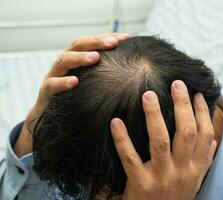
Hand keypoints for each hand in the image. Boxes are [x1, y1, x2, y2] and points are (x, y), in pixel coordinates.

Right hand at [14, 33, 129, 156]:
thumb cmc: (78, 100)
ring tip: (95, 58)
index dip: (107, 37)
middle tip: (113, 42)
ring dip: (80, 57)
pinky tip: (75, 82)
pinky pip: (51, 85)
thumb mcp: (92, 85)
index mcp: (77, 60)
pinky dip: (62, 82)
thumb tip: (136, 69)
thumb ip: (106, 75)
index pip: (92, 43)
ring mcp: (53, 77)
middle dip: (95, 42)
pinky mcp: (46, 93)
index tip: (126, 37)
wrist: (53, 119)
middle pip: (77, 45)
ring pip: (63, 60)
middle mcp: (65, 65)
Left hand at [110, 80, 216, 199]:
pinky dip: (123, 139)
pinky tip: (116, 122)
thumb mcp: (195, 181)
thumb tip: (213, 139)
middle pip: (186, 132)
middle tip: (176, 83)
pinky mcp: (140, 184)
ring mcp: (161, 178)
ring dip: (155, 116)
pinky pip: (130, 158)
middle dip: (182, 106)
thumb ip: (204, 160)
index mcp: (196, 168)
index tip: (197, 93)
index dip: (203, 113)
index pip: (205, 135)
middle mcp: (182, 171)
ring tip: (148, 94)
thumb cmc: (176, 196)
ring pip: (160, 141)